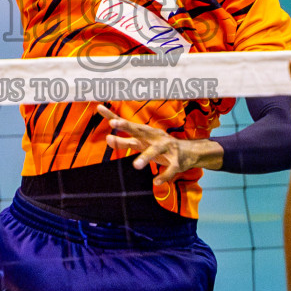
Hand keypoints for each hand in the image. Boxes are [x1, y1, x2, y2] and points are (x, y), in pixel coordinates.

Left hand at [104, 107, 219, 184]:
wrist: (189, 152)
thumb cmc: (160, 146)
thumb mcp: (141, 143)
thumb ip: (124, 141)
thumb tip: (107, 138)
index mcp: (146, 133)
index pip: (128, 124)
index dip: (114, 117)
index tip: (101, 109)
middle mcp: (155, 138)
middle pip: (139, 130)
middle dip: (127, 126)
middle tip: (113, 124)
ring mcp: (167, 149)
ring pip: (155, 151)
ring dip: (146, 157)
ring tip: (136, 165)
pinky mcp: (176, 162)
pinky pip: (169, 169)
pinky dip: (163, 175)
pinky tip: (156, 181)